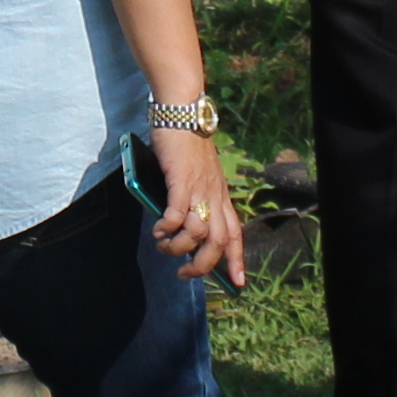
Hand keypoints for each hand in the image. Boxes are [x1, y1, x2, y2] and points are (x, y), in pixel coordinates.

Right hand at [141, 125, 244, 285]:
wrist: (183, 113)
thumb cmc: (186, 144)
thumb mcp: (196, 176)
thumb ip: (190, 198)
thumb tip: (175, 226)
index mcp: (221, 196)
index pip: (236, 233)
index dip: (237, 260)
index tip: (237, 283)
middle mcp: (215, 195)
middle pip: (218, 242)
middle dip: (202, 266)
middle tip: (184, 273)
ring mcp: (200, 189)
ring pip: (197, 234)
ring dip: (178, 248)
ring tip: (163, 246)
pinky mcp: (181, 181)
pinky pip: (177, 215)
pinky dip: (167, 228)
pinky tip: (158, 229)